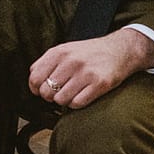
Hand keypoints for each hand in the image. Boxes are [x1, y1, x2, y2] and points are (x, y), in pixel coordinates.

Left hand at [26, 29, 153, 108]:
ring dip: (64, 100)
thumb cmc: (90, 52)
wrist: (120, 50)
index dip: (36, 88)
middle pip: (46, 92)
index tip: (42, 89)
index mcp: (59, 52)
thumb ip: (46, 62)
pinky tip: (81, 95)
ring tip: (72, 93)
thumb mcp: (65, 49)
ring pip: (60, 100)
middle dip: (50, 96)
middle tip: (59, 92)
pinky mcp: (99, 84)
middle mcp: (71, 62)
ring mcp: (85, 73)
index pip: (35, 78)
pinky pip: (77, 103)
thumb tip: (33, 80)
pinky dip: (76, 103)